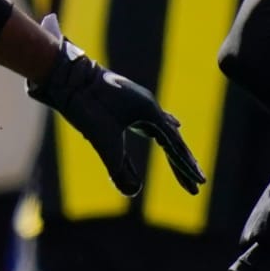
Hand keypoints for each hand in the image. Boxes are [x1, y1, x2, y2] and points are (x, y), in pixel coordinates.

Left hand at [27, 14, 206, 196]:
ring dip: (176, 148)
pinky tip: (172, 125)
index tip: (199, 183)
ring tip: (188, 160)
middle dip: (184, 163)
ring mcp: (141, 105)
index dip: (186, 167)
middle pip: (173, 141)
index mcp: (150, 114)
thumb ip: (118, 167)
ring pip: (166, 130)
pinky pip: (154, 121)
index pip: (174, 147)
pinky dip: (165, 130)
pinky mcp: (130, 104)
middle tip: (198, 183)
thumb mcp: (103, 141)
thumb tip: (133, 193)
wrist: (70, 77)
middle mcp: (150, 108)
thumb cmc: (87, 105)